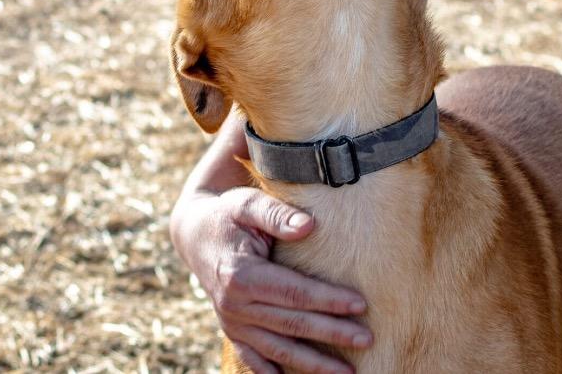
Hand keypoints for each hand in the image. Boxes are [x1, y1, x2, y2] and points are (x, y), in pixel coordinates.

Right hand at [172, 186, 371, 373]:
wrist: (194, 233)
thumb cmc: (228, 214)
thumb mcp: (247, 203)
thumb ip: (276, 214)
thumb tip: (309, 226)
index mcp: (241, 275)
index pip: (294, 292)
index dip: (328, 299)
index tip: (360, 304)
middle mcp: (235, 306)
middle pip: (292, 324)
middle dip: (332, 333)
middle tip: (367, 338)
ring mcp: (232, 323)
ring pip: (279, 350)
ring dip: (313, 364)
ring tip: (348, 372)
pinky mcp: (231, 331)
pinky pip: (253, 359)